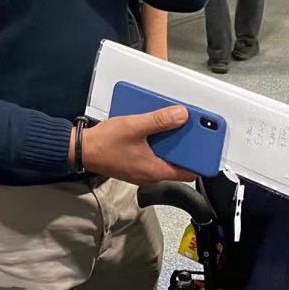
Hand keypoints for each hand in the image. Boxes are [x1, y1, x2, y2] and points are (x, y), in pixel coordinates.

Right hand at [76, 109, 195, 185]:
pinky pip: (153, 154)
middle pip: (178, 161)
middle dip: (185, 144)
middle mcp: (152, 174)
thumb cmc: (105, 143)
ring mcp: (143, 170)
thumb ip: (159, 121)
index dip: (200, 159)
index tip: (207, 145)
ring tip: (172, 122)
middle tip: (190, 126)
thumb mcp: (135, 127)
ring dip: (170, 141)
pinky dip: (157, 142)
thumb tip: (181, 115)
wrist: (81, 149)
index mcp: (156, 171)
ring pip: (165, 157)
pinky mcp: (135, 163)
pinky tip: (153, 127)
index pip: (190, 171)